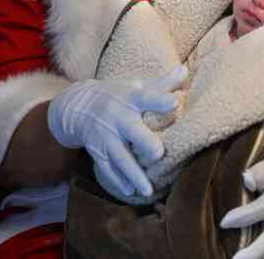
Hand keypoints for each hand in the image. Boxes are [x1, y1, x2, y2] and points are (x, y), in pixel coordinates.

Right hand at [48, 65, 186, 196]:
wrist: (78, 105)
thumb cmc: (119, 95)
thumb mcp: (137, 86)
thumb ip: (162, 84)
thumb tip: (185, 70)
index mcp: (131, 98)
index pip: (147, 97)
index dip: (161, 99)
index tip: (175, 102)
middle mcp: (118, 117)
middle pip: (132, 130)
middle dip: (144, 142)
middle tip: (158, 153)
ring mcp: (106, 136)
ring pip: (120, 157)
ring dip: (133, 174)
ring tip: (148, 190)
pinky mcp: (98, 151)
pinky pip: (107, 168)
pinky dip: (118, 180)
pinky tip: (131, 192)